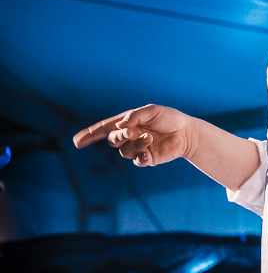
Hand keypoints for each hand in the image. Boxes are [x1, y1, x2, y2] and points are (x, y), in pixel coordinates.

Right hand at [73, 104, 193, 166]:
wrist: (186, 132)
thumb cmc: (169, 118)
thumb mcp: (152, 110)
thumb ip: (135, 115)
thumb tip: (121, 125)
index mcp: (127, 123)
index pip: (104, 129)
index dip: (90, 135)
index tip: (76, 142)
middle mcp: (130, 136)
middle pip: (113, 140)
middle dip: (119, 136)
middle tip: (131, 132)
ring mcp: (138, 148)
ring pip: (125, 151)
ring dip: (135, 144)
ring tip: (150, 138)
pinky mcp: (148, 158)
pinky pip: (137, 161)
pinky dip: (140, 157)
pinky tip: (148, 153)